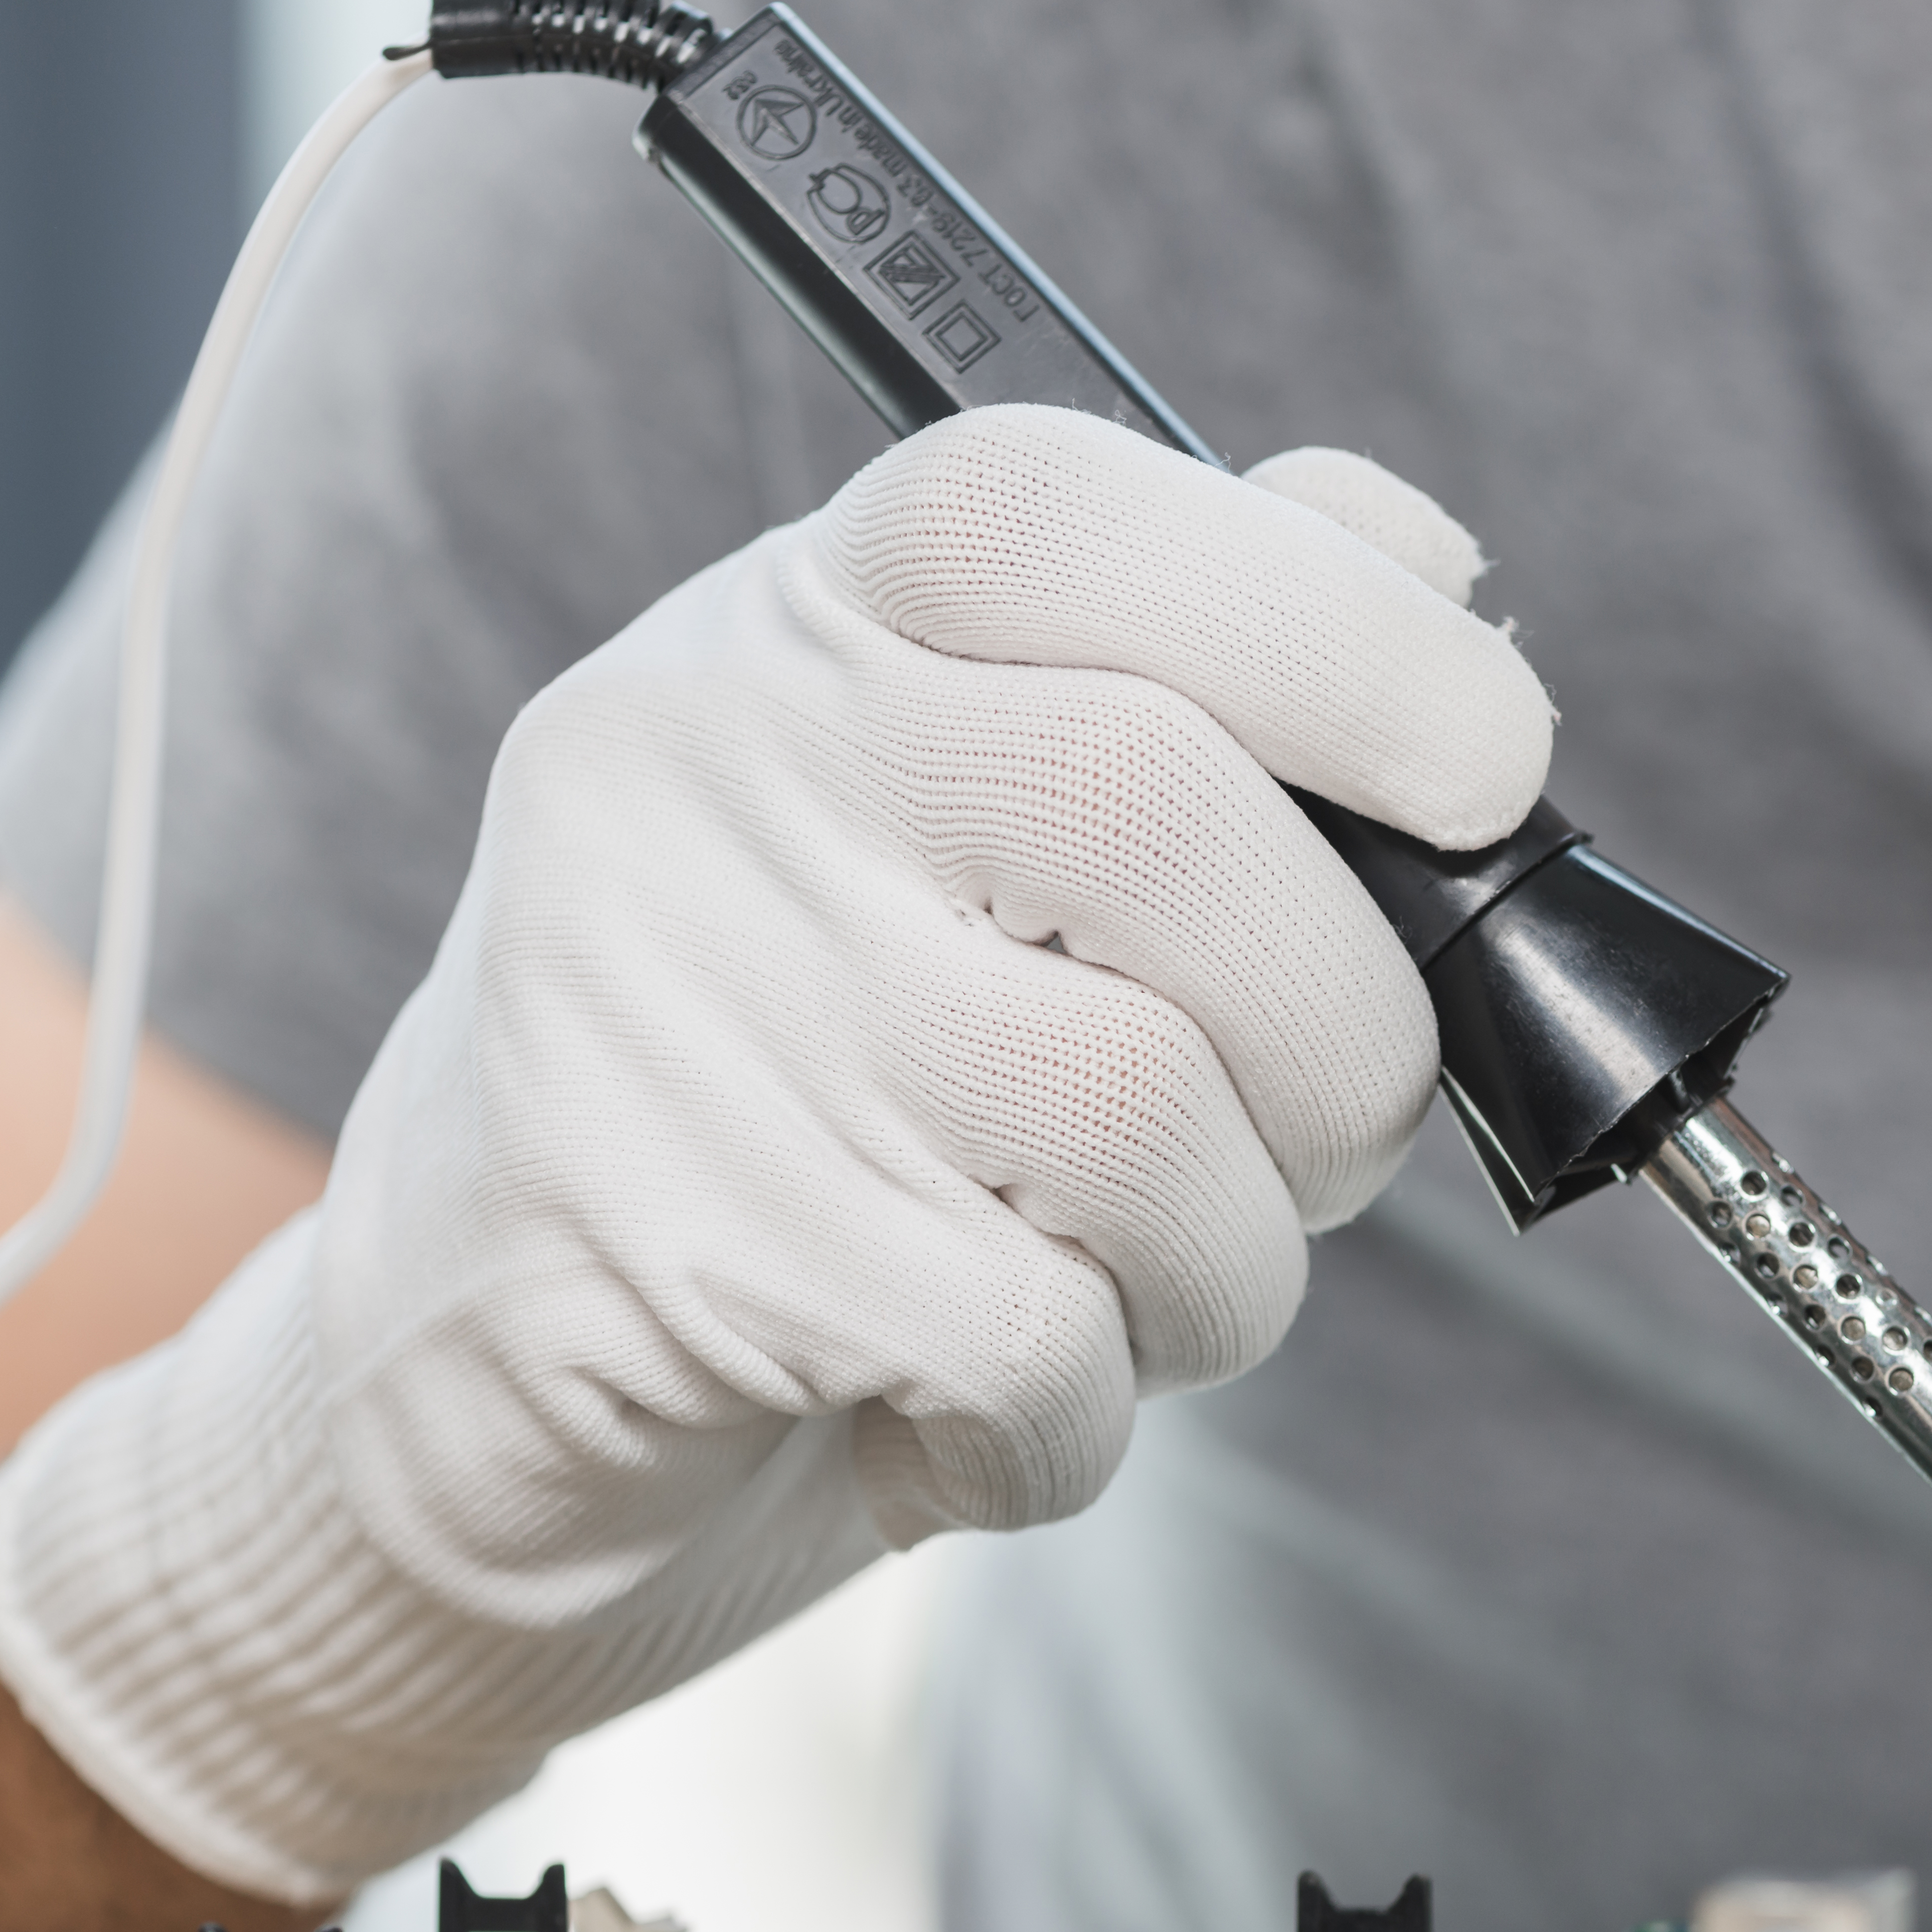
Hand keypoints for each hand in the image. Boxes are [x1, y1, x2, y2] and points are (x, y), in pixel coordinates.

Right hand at [0, 408, 1549, 1902]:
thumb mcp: (961, 845)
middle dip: (1345, 1031)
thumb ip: (1192, 693)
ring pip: (1132, 1115)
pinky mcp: (665, 1254)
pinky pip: (1035, 1345)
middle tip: (1322, 1131)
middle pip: (1162, 816)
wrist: (444, 1405)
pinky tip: (994, 1406)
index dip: (1340, 623)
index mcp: (800, 632)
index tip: (1486, 764)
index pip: (1060, 513)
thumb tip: (1442, 590)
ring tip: (1138, 1288)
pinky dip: (1087, 1418)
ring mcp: (663, 1006)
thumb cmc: (802, 1107)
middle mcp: (703, 771)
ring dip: (1227, 1260)